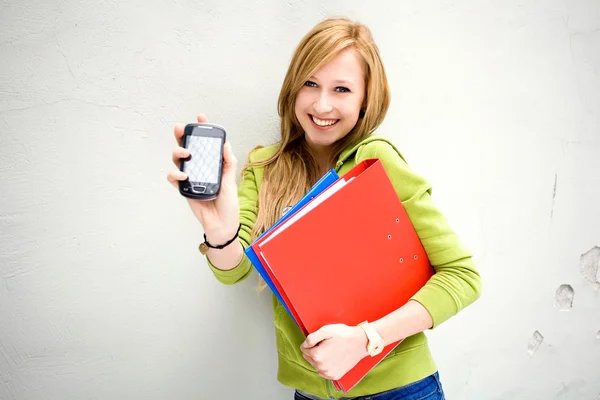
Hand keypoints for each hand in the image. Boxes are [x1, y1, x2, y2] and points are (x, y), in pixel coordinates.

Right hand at [167, 113, 239, 241]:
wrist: (222, 225)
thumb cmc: (228, 205)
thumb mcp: (231, 182)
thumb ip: (228, 163)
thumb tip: (226, 144)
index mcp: (212, 165)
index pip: (206, 144)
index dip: (201, 130)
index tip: (200, 117)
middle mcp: (200, 169)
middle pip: (187, 148)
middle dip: (182, 136)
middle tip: (181, 128)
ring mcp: (191, 178)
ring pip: (178, 161)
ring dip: (178, 153)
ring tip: (186, 154)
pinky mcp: (185, 190)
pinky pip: (174, 179)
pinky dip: (176, 175)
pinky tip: (183, 176)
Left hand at [300, 324, 368, 380]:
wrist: (361, 343)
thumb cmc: (344, 335)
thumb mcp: (326, 330)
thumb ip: (311, 338)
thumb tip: (304, 344)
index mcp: (317, 354)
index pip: (303, 348)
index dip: (310, 342)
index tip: (319, 340)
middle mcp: (320, 366)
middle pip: (308, 357)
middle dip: (314, 350)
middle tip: (326, 344)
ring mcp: (328, 373)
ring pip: (315, 364)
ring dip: (319, 358)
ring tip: (331, 350)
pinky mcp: (335, 376)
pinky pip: (323, 372)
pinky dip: (325, 366)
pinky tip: (333, 359)